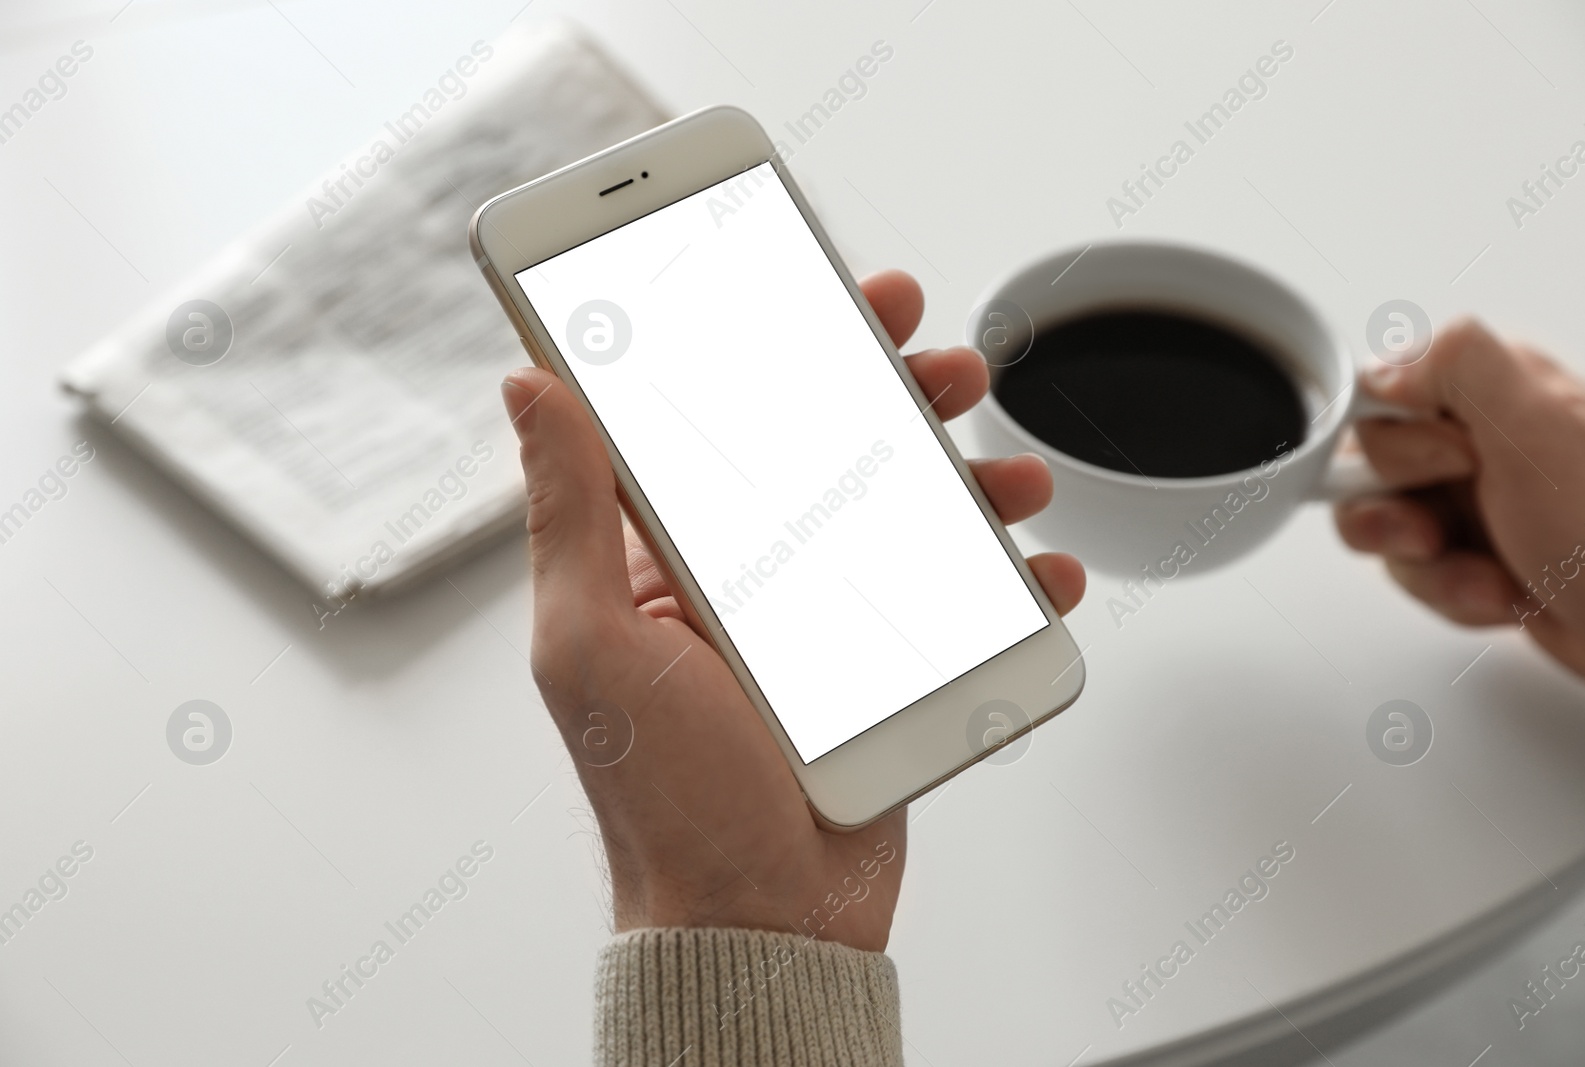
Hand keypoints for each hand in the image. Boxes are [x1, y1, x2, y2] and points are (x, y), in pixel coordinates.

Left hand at [499, 270, 1085, 952]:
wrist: (757, 922)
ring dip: (966, 474)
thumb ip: (569, 510)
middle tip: (936, 357)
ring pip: (904, 514)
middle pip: (825, 449)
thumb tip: (528, 385)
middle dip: (888, 389)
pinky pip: (957, 605)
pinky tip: (1036, 567)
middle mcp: (746, 578)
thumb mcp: (593, 641)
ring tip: (1009, 469)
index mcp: (666, 558)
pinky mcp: (887, 671)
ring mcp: (824, 624)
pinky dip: (1007, 581)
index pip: (714, 418)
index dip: (765, 339)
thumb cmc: (662, 798)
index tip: (812, 278)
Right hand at [1336, 320, 1584, 685]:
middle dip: (1395, 516)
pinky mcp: (1480, 554)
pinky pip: (1420, 573)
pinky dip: (1454, 595)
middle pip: (1369, 468)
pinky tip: (1505, 596)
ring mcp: (1479, 500)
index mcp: (1497, 390)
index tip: (1447, 468)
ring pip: (1387, 527)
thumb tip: (1385, 369)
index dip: (1393, 444)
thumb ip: (1457, 365)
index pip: (1381, 395)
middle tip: (1441, 531)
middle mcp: (1483, 440)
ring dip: (1430, 569)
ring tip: (1488, 579)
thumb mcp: (1539, 428)